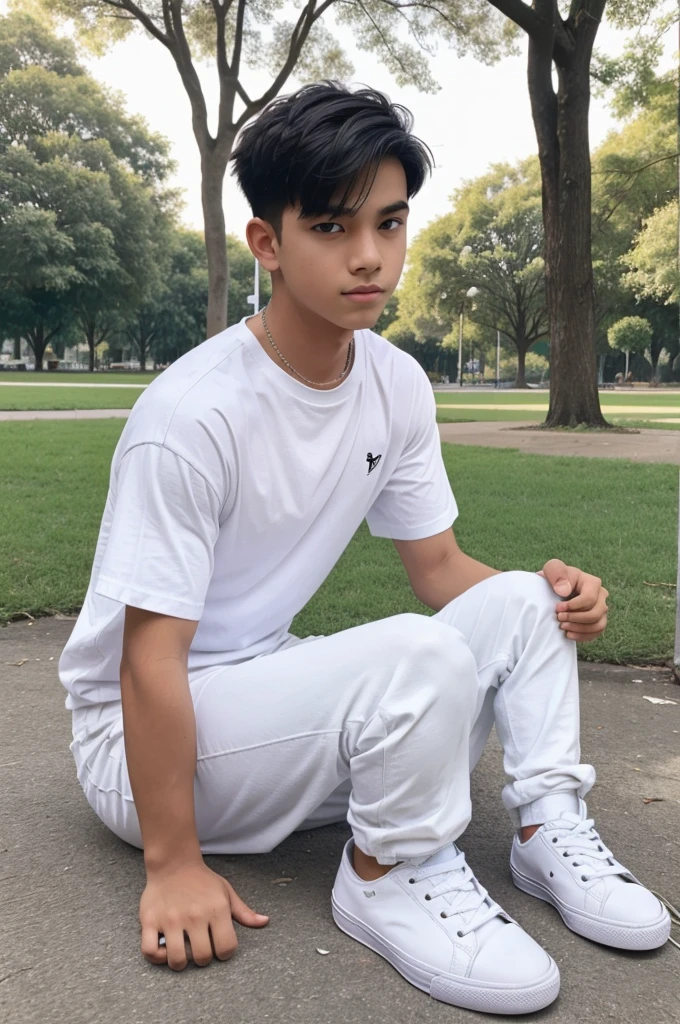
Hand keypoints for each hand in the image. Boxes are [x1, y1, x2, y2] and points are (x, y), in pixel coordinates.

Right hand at [140, 859, 268, 970]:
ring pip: (177, 960)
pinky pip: (149, 951)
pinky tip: (164, 949)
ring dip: (181, 962)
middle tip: (199, 948)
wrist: (173, 863)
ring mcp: (170, 919)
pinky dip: (157, 957)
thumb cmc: (202, 880)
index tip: (219, 947)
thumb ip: (244, 912)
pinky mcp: (150, 921)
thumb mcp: (226, 892)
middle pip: (202, 958)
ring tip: (182, 951)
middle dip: (203, 959)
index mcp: (216, 909)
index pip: (226, 948)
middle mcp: (194, 916)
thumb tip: (264, 922)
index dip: (224, 953)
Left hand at [538, 559, 608, 642]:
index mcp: (592, 582)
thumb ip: (557, 573)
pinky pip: (597, 633)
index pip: (590, 598)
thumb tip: (565, 591)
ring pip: (599, 625)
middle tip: (559, 618)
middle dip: (576, 618)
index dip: (573, 606)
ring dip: (580, 629)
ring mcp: (601, 609)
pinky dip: (583, 636)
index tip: (557, 608)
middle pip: (596, 613)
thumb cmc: (555, 578)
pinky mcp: (597, 621)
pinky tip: (568, 634)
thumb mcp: (552, 569)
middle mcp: (601, 596)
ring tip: (563, 627)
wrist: (553, 590)